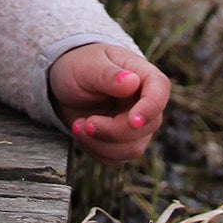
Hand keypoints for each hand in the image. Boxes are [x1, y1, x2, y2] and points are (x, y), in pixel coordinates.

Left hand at [48, 43, 169, 162]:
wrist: (62, 83)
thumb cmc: (78, 65)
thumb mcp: (87, 66)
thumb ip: (108, 75)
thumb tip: (132, 82)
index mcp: (142, 74)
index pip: (160, 89)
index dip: (150, 108)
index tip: (132, 121)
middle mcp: (144, 101)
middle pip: (148, 126)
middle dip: (114, 131)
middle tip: (86, 123)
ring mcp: (135, 124)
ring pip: (133, 148)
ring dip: (101, 144)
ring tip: (78, 126)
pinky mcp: (122, 141)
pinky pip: (117, 157)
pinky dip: (96, 150)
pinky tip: (81, 133)